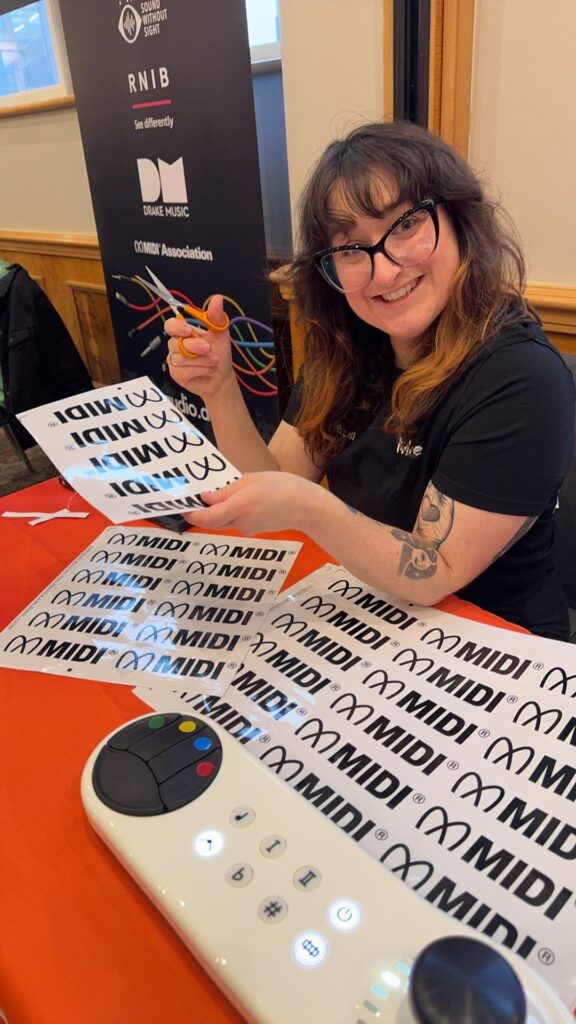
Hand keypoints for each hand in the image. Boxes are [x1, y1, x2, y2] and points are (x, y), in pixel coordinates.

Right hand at [165, 294, 234, 403]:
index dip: (176, 327)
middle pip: (174, 343)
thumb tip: (217, 298)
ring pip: (180, 358)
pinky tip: (208, 369)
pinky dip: (199, 369)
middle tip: (208, 348)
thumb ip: (216, 317)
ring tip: (214, 360)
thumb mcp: (220, 333)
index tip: (188, 330)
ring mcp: (175, 359)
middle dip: (193, 345)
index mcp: (184, 332)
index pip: (170, 325)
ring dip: (200, 360)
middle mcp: (176, 345)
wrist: (222, 376)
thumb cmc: (219, 353)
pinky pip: (183, 370)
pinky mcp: (176, 373)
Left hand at [183, 472, 320, 534]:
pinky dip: (234, 511)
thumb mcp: (252, 480)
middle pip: (213, 521)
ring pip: (225, 520)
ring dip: (220, 510)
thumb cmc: (283, 487)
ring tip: (224, 492)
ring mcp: (248, 528)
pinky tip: (244, 499)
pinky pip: (238, 520)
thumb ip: (227, 490)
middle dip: (202, 512)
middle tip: (193, 498)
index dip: (192, 513)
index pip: (207, 517)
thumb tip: (206, 498)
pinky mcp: (255, 529)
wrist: (307, 507)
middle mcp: (241, 522)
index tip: (182, 505)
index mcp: (239, 507)